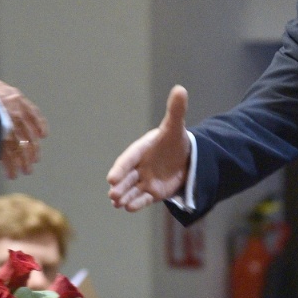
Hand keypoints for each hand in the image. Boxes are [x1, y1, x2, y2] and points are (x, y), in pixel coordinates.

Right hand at [0, 37, 47, 178]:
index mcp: (12, 97)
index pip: (30, 111)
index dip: (37, 123)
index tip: (43, 134)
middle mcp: (15, 114)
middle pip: (27, 133)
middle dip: (31, 146)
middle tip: (35, 158)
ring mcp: (10, 129)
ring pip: (22, 146)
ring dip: (24, 159)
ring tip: (26, 170)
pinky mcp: (2, 141)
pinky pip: (9, 156)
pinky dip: (11, 165)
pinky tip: (12, 174)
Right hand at [107, 86, 189, 210]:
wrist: (186, 158)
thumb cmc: (176, 141)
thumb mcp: (176, 126)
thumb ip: (176, 110)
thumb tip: (180, 89)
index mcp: (141, 150)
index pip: (128, 159)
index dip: (120, 168)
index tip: (112, 178)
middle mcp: (140, 166)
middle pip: (127, 177)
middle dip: (119, 186)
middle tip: (112, 194)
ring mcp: (144, 180)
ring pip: (132, 190)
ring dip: (124, 196)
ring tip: (117, 203)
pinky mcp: (152, 192)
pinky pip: (143, 199)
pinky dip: (136, 203)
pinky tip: (129, 208)